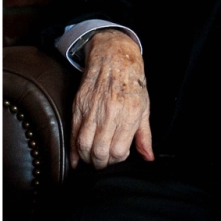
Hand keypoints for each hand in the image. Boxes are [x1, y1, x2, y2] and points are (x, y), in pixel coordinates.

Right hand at [69, 30, 153, 169]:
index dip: (117, 160)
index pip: (119, 151)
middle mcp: (110, 113)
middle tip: (103, 163)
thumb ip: (144, 136)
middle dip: (100, 164)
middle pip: (100, 151)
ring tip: (91, 159)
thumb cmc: (132, 83)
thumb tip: (148, 157)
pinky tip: (76, 157)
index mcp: (129, 114)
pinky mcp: (79, 105)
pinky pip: (73, 132)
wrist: (114, 56)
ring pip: (84, 144)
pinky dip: (73, 148)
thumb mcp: (145, 108)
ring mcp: (92, 109)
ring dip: (86, 157)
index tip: (117, 157)